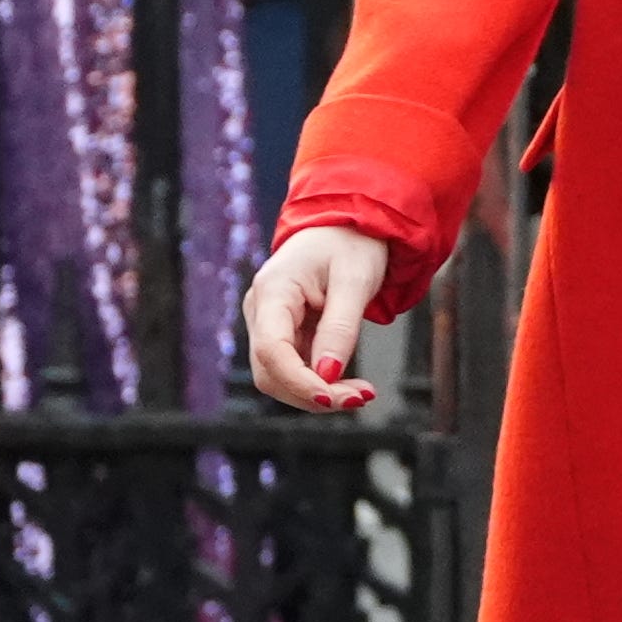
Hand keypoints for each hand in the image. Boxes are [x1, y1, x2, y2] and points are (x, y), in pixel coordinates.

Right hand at [242, 223, 393, 411]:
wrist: (347, 223)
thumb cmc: (352, 243)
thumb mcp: (355, 281)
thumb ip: (340, 328)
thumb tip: (327, 376)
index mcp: (273, 290)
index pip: (271, 350)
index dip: (299, 381)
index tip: (334, 397)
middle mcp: (261, 308)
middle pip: (271, 371)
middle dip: (312, 393)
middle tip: (361, 397)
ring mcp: (267, 322)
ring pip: (279, 377)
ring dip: (317, 393)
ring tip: (361, 393)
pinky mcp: (282, 333)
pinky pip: (293, 369)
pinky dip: (320, 382)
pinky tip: (349, 384)